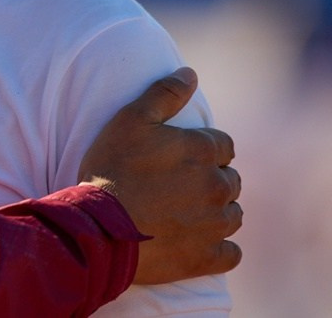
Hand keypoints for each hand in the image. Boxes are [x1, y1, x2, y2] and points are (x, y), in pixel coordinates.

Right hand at [78, 67, 242, 284]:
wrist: (98, 228)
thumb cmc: (111, 169)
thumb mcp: (131, 120)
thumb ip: (164, 93)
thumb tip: (190, 73)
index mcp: (204, 150)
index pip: (224, 145)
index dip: (205, 148)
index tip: (182, 157)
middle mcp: (217, 186)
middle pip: (231, 180)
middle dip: (212, 179)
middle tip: (179, 185)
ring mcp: (215, 225)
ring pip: (233, 215)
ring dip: (217, 212)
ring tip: (185, 213)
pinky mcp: (206, 258)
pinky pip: (231, 254)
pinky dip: (220, 248)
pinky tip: (199, 242)